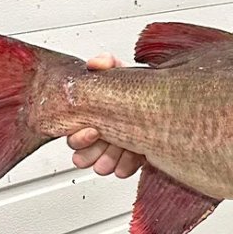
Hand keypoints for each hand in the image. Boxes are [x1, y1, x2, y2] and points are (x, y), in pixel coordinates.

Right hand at [68, 54, 145, 177]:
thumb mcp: (121, 72)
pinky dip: (129, 165)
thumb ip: (107, 63)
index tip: (93, 131)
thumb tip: (95, 63)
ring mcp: (113, 150)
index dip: (79, 138)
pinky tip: (138, 156)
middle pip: (82, 157)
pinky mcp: (130, 160)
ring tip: (126, 150)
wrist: (161, 100)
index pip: (71, 137)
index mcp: (89, 119)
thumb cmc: (135, 88)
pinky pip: (122, 170)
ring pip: (101, 166)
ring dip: (111, 161)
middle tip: (111, 143)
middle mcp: (98, 137)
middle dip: (95, 153)